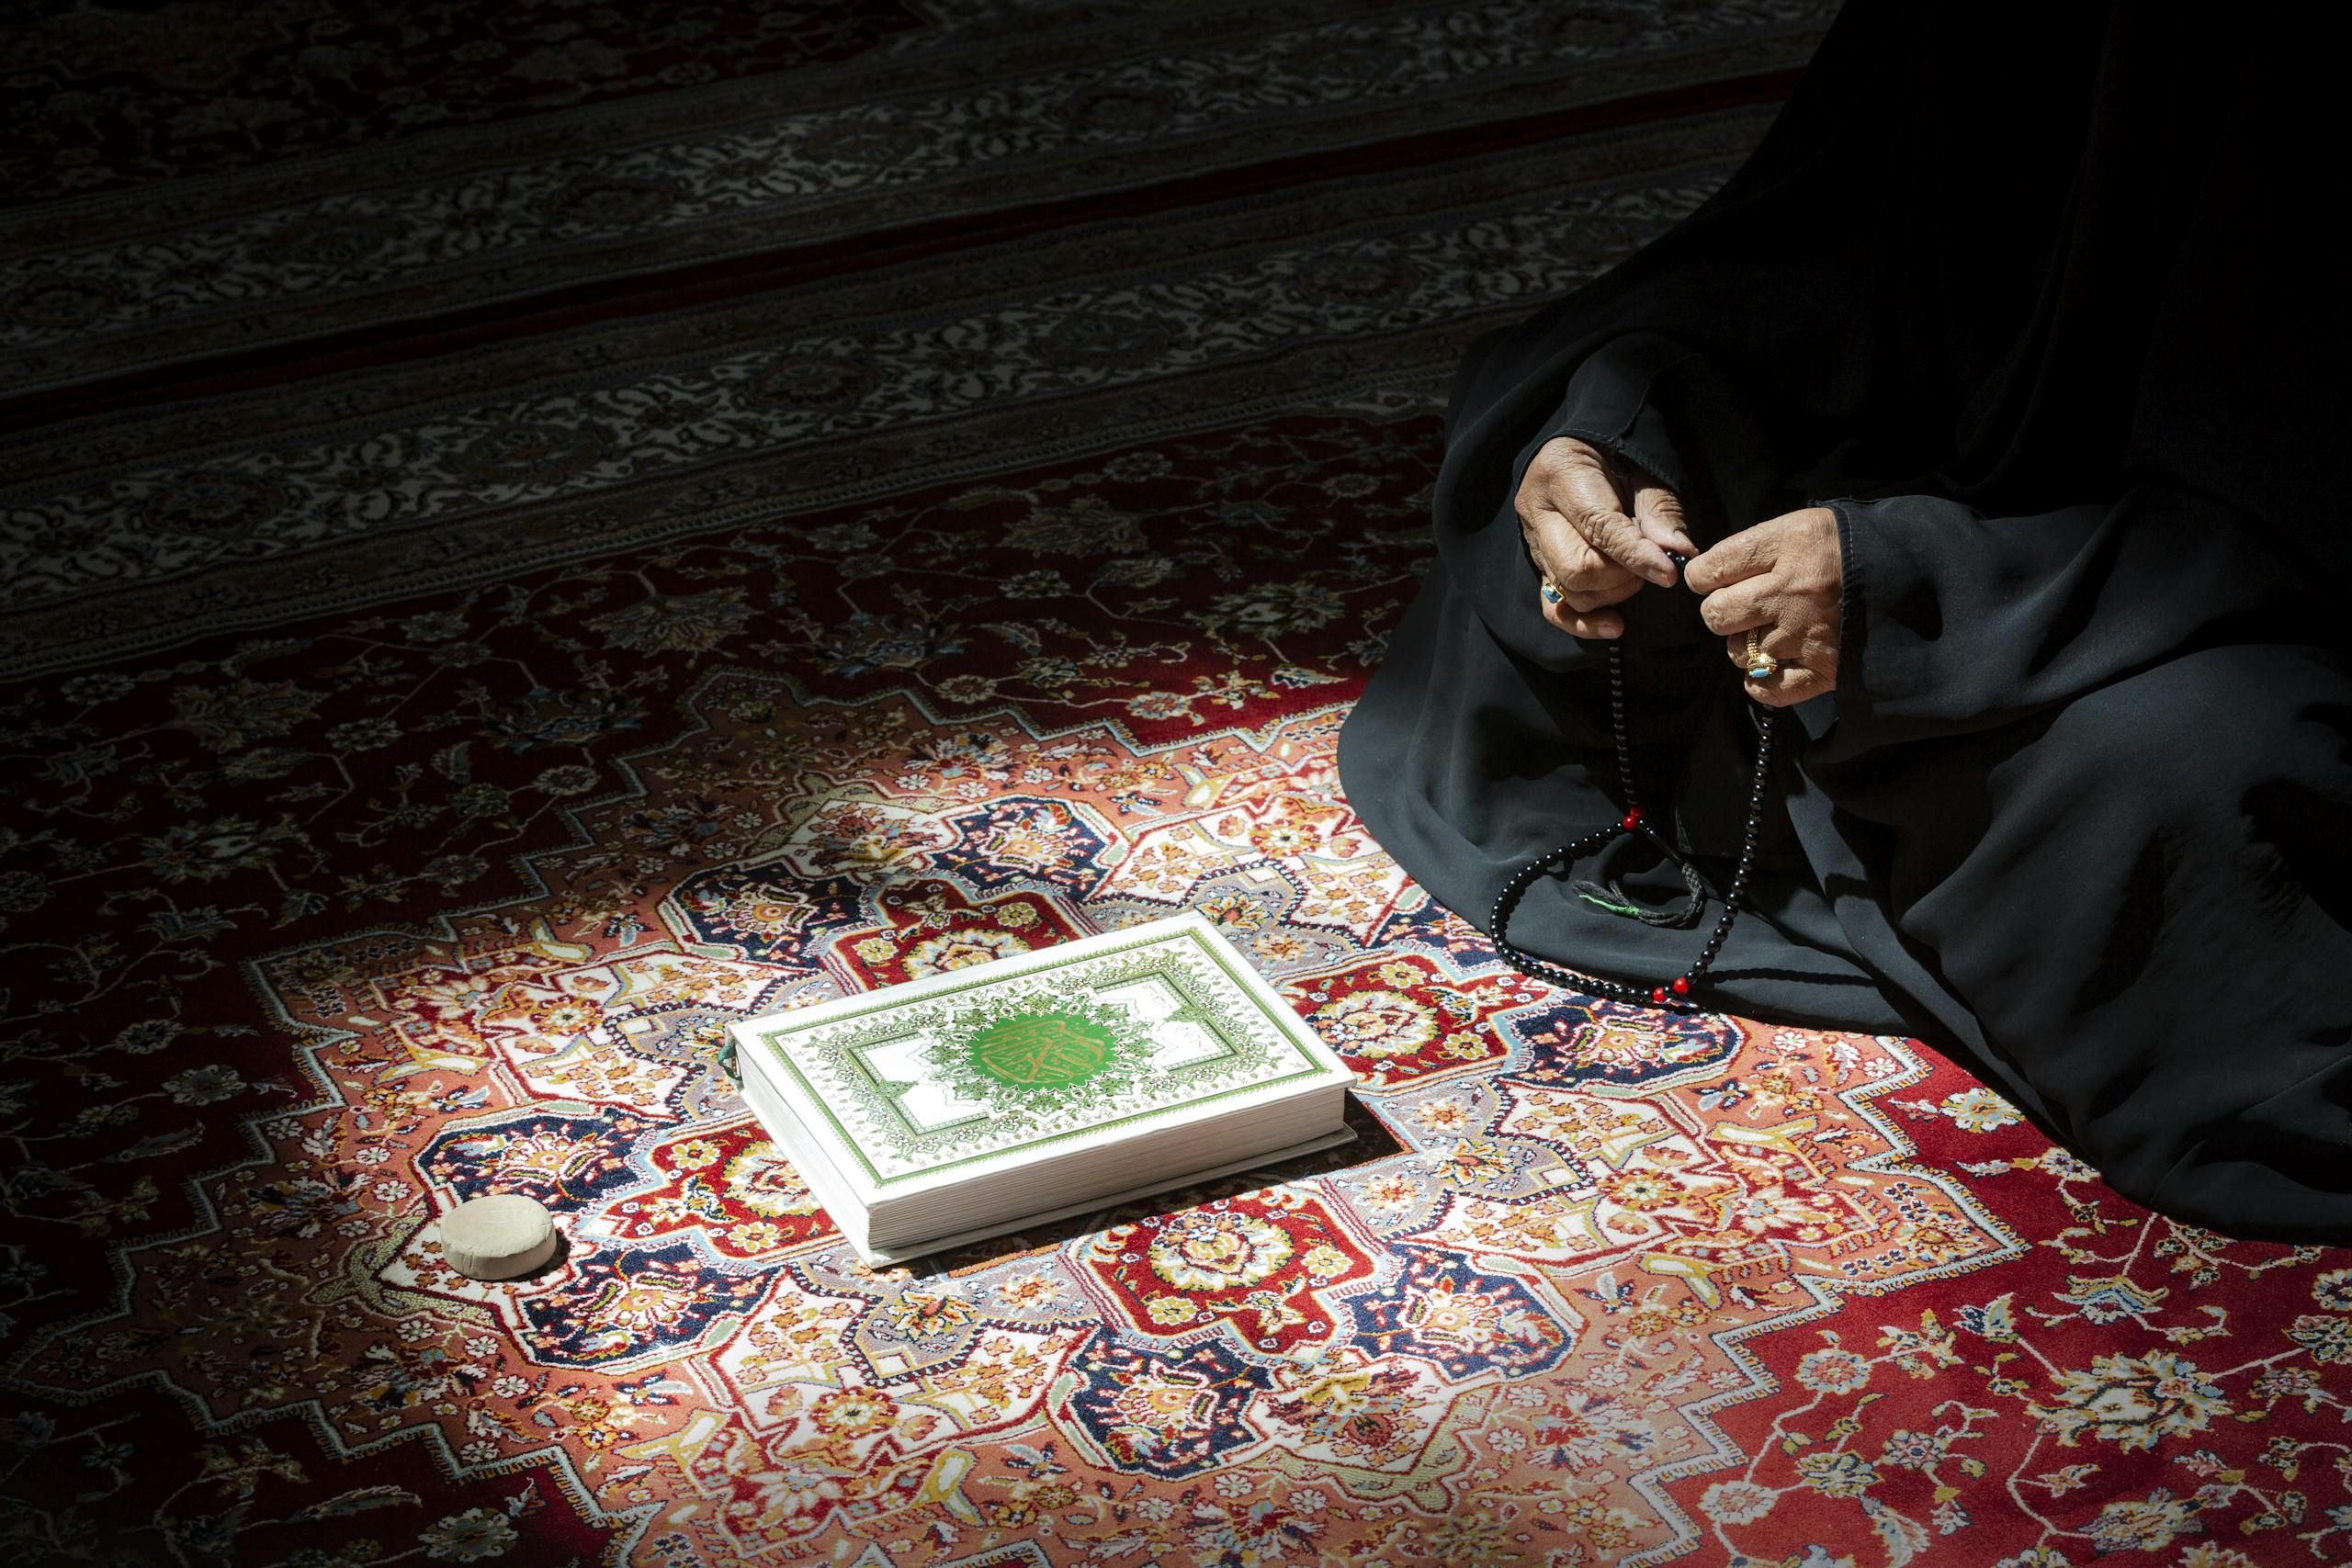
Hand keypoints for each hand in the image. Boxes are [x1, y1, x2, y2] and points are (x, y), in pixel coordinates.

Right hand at [1515, 436, 1693, 637]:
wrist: (1582, 448)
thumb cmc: (1617, 454)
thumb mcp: (1644, 469)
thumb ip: (1660, 510)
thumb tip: (1679, 553)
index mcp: (1560, 474)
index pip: (1598, 527)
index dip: (1636, 555)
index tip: (1668, 572)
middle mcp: (1537, 511)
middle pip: (1576, 569)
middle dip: (1622, 576)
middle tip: (1648, 563)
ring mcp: (1533, 542)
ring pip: (1570, 592)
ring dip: (1613, 594)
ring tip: (1634, 571)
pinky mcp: (1538, 566)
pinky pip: (1553, 608)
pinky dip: (1584, 624)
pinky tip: (1615, 625)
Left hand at [1683, 506, 1841, 706]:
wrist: (1922, 573)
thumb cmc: (1854, 547)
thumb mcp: (1808, 526)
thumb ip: (1760, 546)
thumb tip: (1710, 574)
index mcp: (1791, 543)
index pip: (1712, 567)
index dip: (1703, 577)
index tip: (1712, 579)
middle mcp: (1794, 589)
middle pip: (1717, 613)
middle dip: (1720, 611)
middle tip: (1740, 607)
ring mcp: (1808, 632)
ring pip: (1740, 652)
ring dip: (1746, 645)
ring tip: (1770, 631)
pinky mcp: (1826, 668)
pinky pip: (1769, 687)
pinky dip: (1762, 682)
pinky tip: (1771, 666)